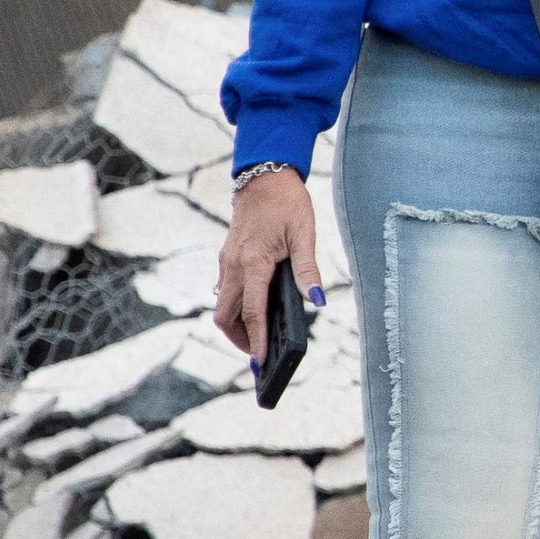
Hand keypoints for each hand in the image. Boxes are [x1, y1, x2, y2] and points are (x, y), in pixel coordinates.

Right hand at [217, 167, 319, 357]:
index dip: (256, 340)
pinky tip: (254, 312)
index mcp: (254, 262)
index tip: (261, 363)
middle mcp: (234, 266)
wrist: (263, 176)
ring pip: (221, 306)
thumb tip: (318, 301)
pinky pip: (225, 291)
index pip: (252, 311)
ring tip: (258, 339)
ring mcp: (227, 262)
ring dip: (236, 326)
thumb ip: (308, 270)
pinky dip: (235, 308)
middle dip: (240, 340)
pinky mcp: (227, 258)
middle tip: (260, 356)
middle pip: (226, 317)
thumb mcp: (304, 234)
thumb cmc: (287, 203)